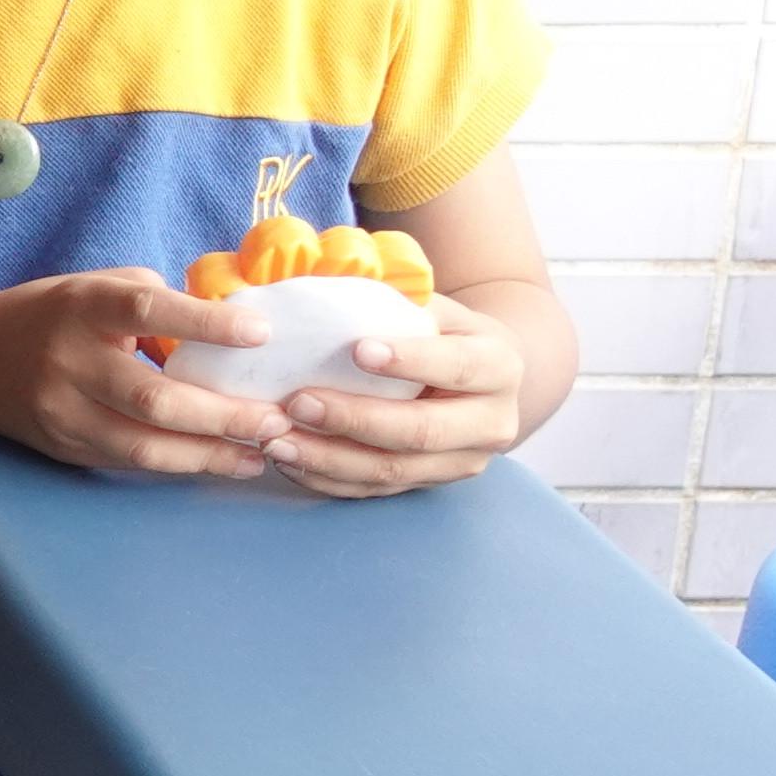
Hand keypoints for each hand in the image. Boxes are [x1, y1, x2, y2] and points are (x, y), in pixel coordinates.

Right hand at [0, 270, 288, 480]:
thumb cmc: (53, 314)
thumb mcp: (97, 286)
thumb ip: (156, 300)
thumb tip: (228, 326)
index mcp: (82, 307)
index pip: (148, 311)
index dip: (206, 323)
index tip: (261, 333)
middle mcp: (69, 361)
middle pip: (154, 398)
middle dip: (224, 414)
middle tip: (278, 419)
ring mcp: (63, 411)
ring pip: (144, 445)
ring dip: (211, 454)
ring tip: (262, 452)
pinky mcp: (65, 447)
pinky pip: (132, 462)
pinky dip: (182, 464)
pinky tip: (222, 460)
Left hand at [259, 299, 525, 496]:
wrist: (483, 380)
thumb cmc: (445, 333)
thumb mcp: (438, 308)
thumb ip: (398, 300)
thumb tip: (324, 284)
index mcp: (499, 366)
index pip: (456, 366)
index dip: (409, 361)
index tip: (357, 349)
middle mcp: (491, 423)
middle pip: (421, 431)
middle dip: (355, 420)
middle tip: (298, 402)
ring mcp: (461, 462)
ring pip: (393, 471)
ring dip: (328, 458)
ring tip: (276, 439)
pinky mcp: (428, 485)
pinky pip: (373, 491)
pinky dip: (327, 478)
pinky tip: (287, 460)